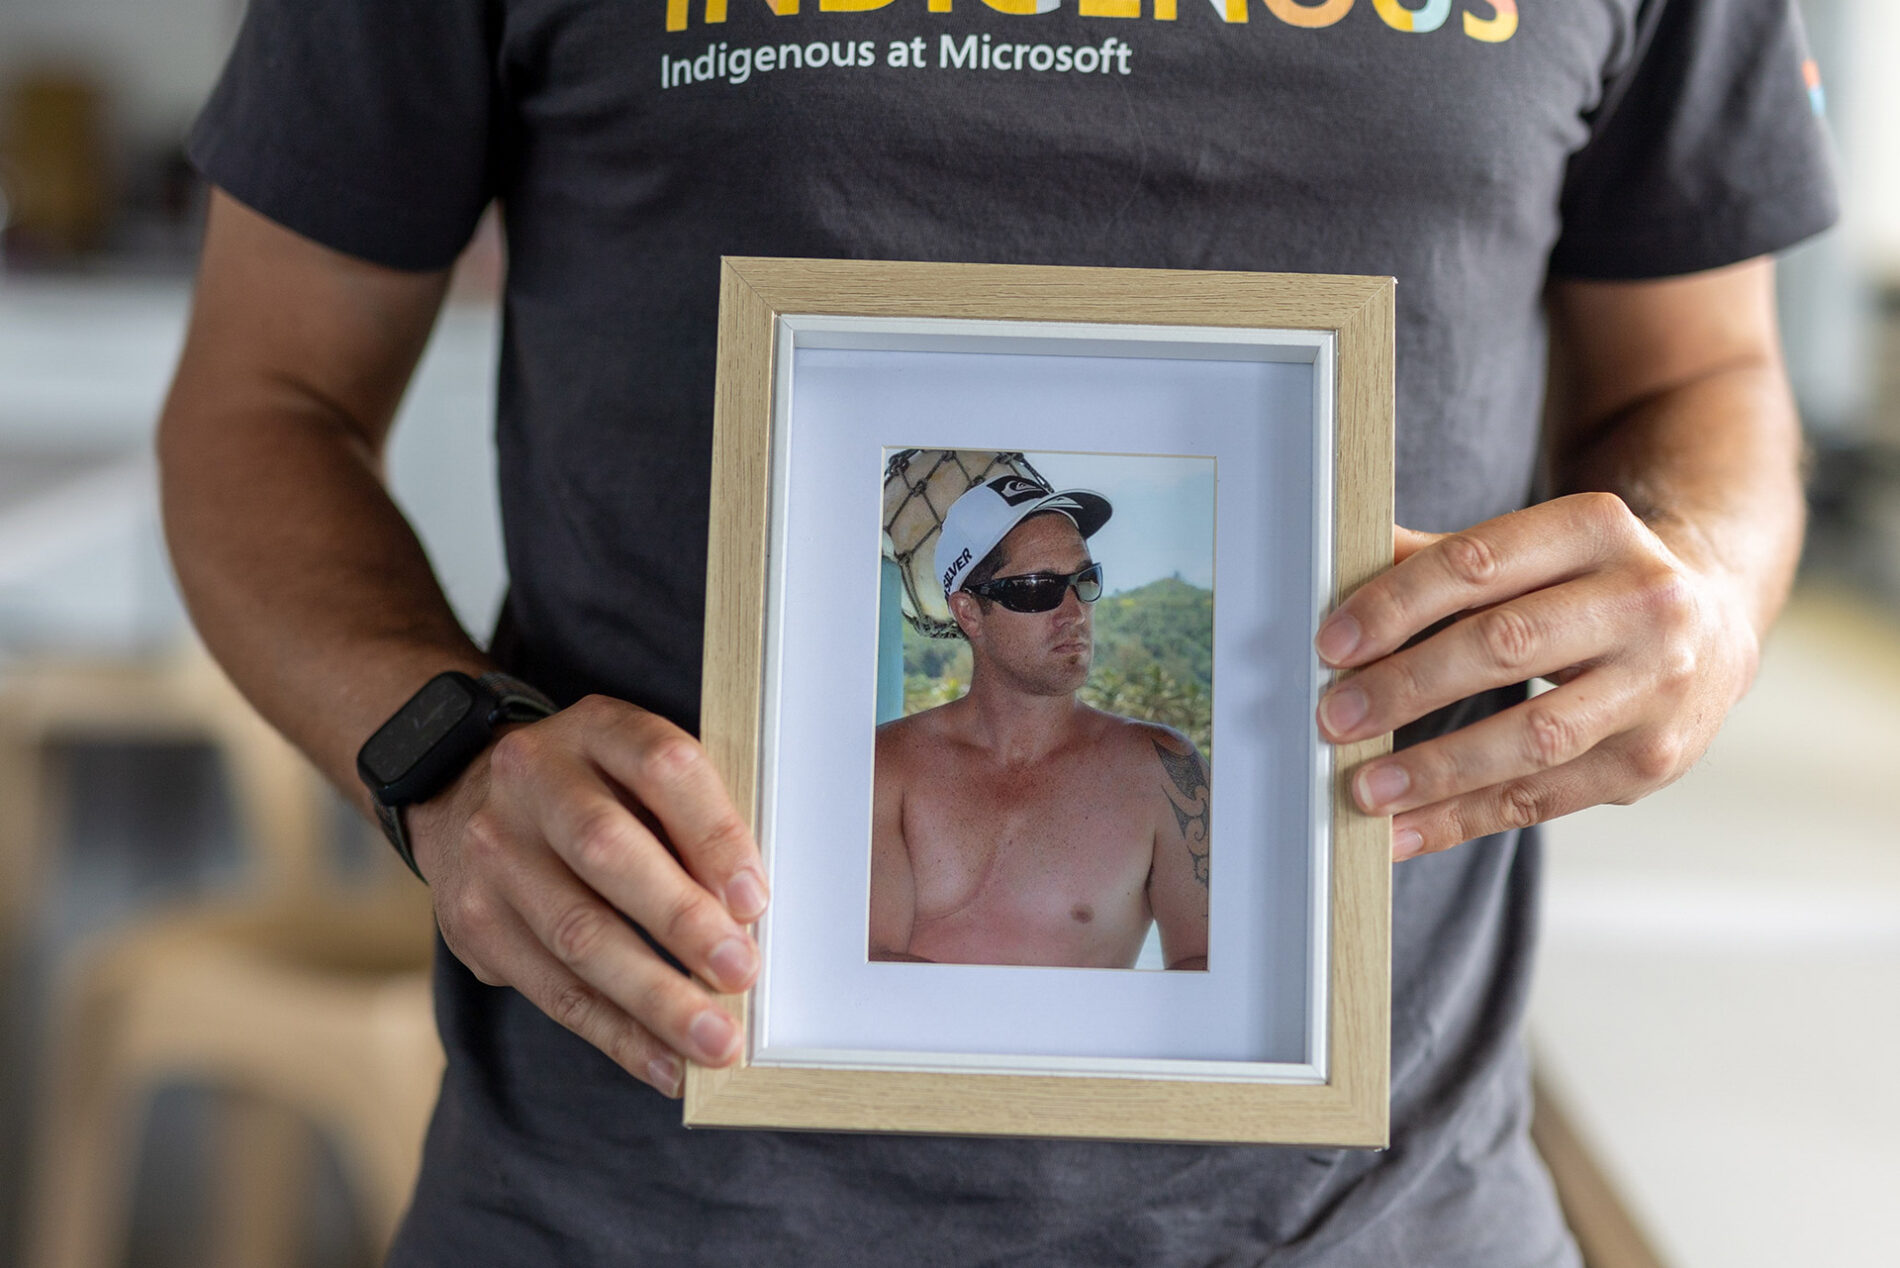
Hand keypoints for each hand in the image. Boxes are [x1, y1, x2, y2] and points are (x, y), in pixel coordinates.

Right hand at [406, 696, 767, 1097]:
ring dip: (655, 998)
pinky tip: (666, 1064)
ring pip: (578, 934)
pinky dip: (618, 1035)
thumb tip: (753, 912)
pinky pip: (554, 991)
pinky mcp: (475, 923)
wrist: (464, 795)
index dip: (712, 832)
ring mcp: (493, 852)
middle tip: (741, 974)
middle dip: (680, 921)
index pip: (662, 767)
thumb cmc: (596, 791)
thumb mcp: (638, 771)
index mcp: (595, 730)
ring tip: (716, 1040)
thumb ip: (693, 819)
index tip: (755, 898)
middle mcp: (532, 781)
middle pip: (608, 850)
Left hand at [1314, 492, 1761, 860]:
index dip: (1396, 605)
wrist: (1710, 627)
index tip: (1333, 645)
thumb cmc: (1585, 585)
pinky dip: (1464, 818)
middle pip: (1505, 646)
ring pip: (1531, 736)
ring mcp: (1657, 686)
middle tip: (1334, 719)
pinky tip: (1406, 830)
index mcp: (1596, 528)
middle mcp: (1643, 601)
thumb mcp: (1531, 551)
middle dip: (1407, 687)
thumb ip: (1440, 561)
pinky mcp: (1653, 760)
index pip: (1477, 563)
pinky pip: (1543, 798)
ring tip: (1364, 789)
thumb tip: (1335, 566)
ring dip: (1435, 770)